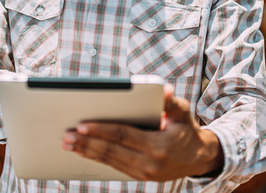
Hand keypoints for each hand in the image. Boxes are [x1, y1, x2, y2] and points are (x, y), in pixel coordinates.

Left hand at [61, 84, 223, 180]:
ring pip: (110, 161)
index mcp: (159, 145)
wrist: (198, 157)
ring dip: (87, 152)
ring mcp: (144, 172)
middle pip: (112, 151)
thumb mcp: (183, 112)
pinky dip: (96, 158)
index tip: (82, 125)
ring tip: (68, 143)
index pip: (124, 136)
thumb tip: (165, 90)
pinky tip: (83, 151)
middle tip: (66, 136)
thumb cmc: (186, 129)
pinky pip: (114, 166)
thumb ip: (171, 101)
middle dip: (87, 143)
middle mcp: (150, 163)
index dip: (102, 130)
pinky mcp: (140, 176)